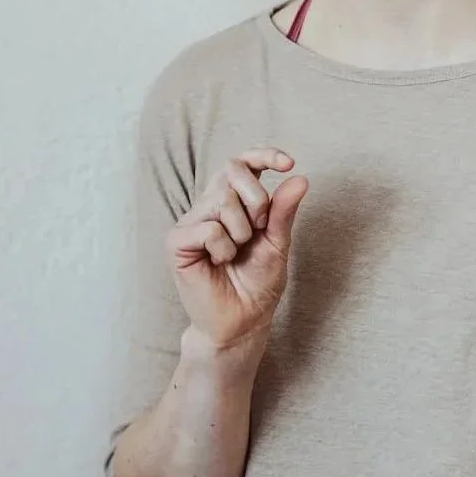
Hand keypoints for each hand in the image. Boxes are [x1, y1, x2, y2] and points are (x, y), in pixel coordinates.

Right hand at [166, 149, 308, 350]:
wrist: (242, 321)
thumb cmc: (257, 284)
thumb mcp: (278, 243)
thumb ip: (283, 212)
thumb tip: (299, 178)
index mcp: (233, 202)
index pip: (242, 162)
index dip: (263, 154)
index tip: (287, 163)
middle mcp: (208, 206)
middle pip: (232, 171)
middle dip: (257, 199)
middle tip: (258, 231)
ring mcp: (190, 222)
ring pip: (223, 201)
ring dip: (241, 233)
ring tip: (233, 256)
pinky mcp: (176, 241)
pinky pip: (209, 228)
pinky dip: (223, 249)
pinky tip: (217, 264)